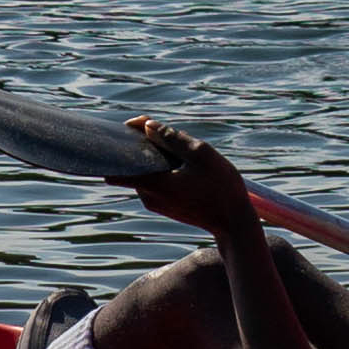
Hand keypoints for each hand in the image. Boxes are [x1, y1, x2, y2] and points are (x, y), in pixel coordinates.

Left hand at [120, 122, 274, 258]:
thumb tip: (147, 126)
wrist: (234, 223)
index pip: (115, 168)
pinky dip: (162, 170)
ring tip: (180, 152)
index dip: (118, 145)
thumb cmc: (221, 187)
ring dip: (155, 158)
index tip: (130, 130)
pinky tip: (184, 166)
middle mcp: (149, 196)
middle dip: (142, 146)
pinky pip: (154, 182)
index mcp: (154, 184)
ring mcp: (155, 203)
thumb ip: (172, 138)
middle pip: (131, 165)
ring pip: (145, 173)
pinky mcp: (164, 206)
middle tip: (161, 133)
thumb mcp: (201, 154)